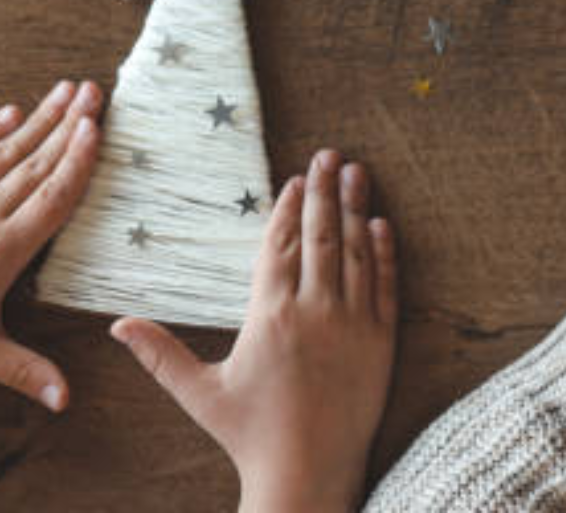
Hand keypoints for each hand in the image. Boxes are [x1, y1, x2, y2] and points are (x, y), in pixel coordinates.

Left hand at [0, 79, 101, 409]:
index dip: (76, 163)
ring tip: (68, 89)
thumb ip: (23, 372)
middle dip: (68, 126)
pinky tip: (9, 111)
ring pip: (6, 154)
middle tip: (95, 91)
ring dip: (40, 120)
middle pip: (34, 165)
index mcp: (1, 254)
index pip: (50, 200)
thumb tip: (68, 400)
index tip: (97, 128)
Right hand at [112, 150, 397, 512]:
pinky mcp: (382, 340)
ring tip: (357, 173)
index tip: (295, 179)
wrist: (308, 475)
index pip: (279, 246)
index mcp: (269, 316)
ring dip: (357, 208)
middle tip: (330, 154)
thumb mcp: (201, 394)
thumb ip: (161, 355)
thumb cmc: (250, 435)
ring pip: (357, 252)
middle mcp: (314, 311)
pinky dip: (385, 252)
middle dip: (324, 191)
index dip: (287, 208)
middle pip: (321, 236)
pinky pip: (386, 285)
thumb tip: (116, 325)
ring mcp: (353, 323)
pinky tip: (383, 224)